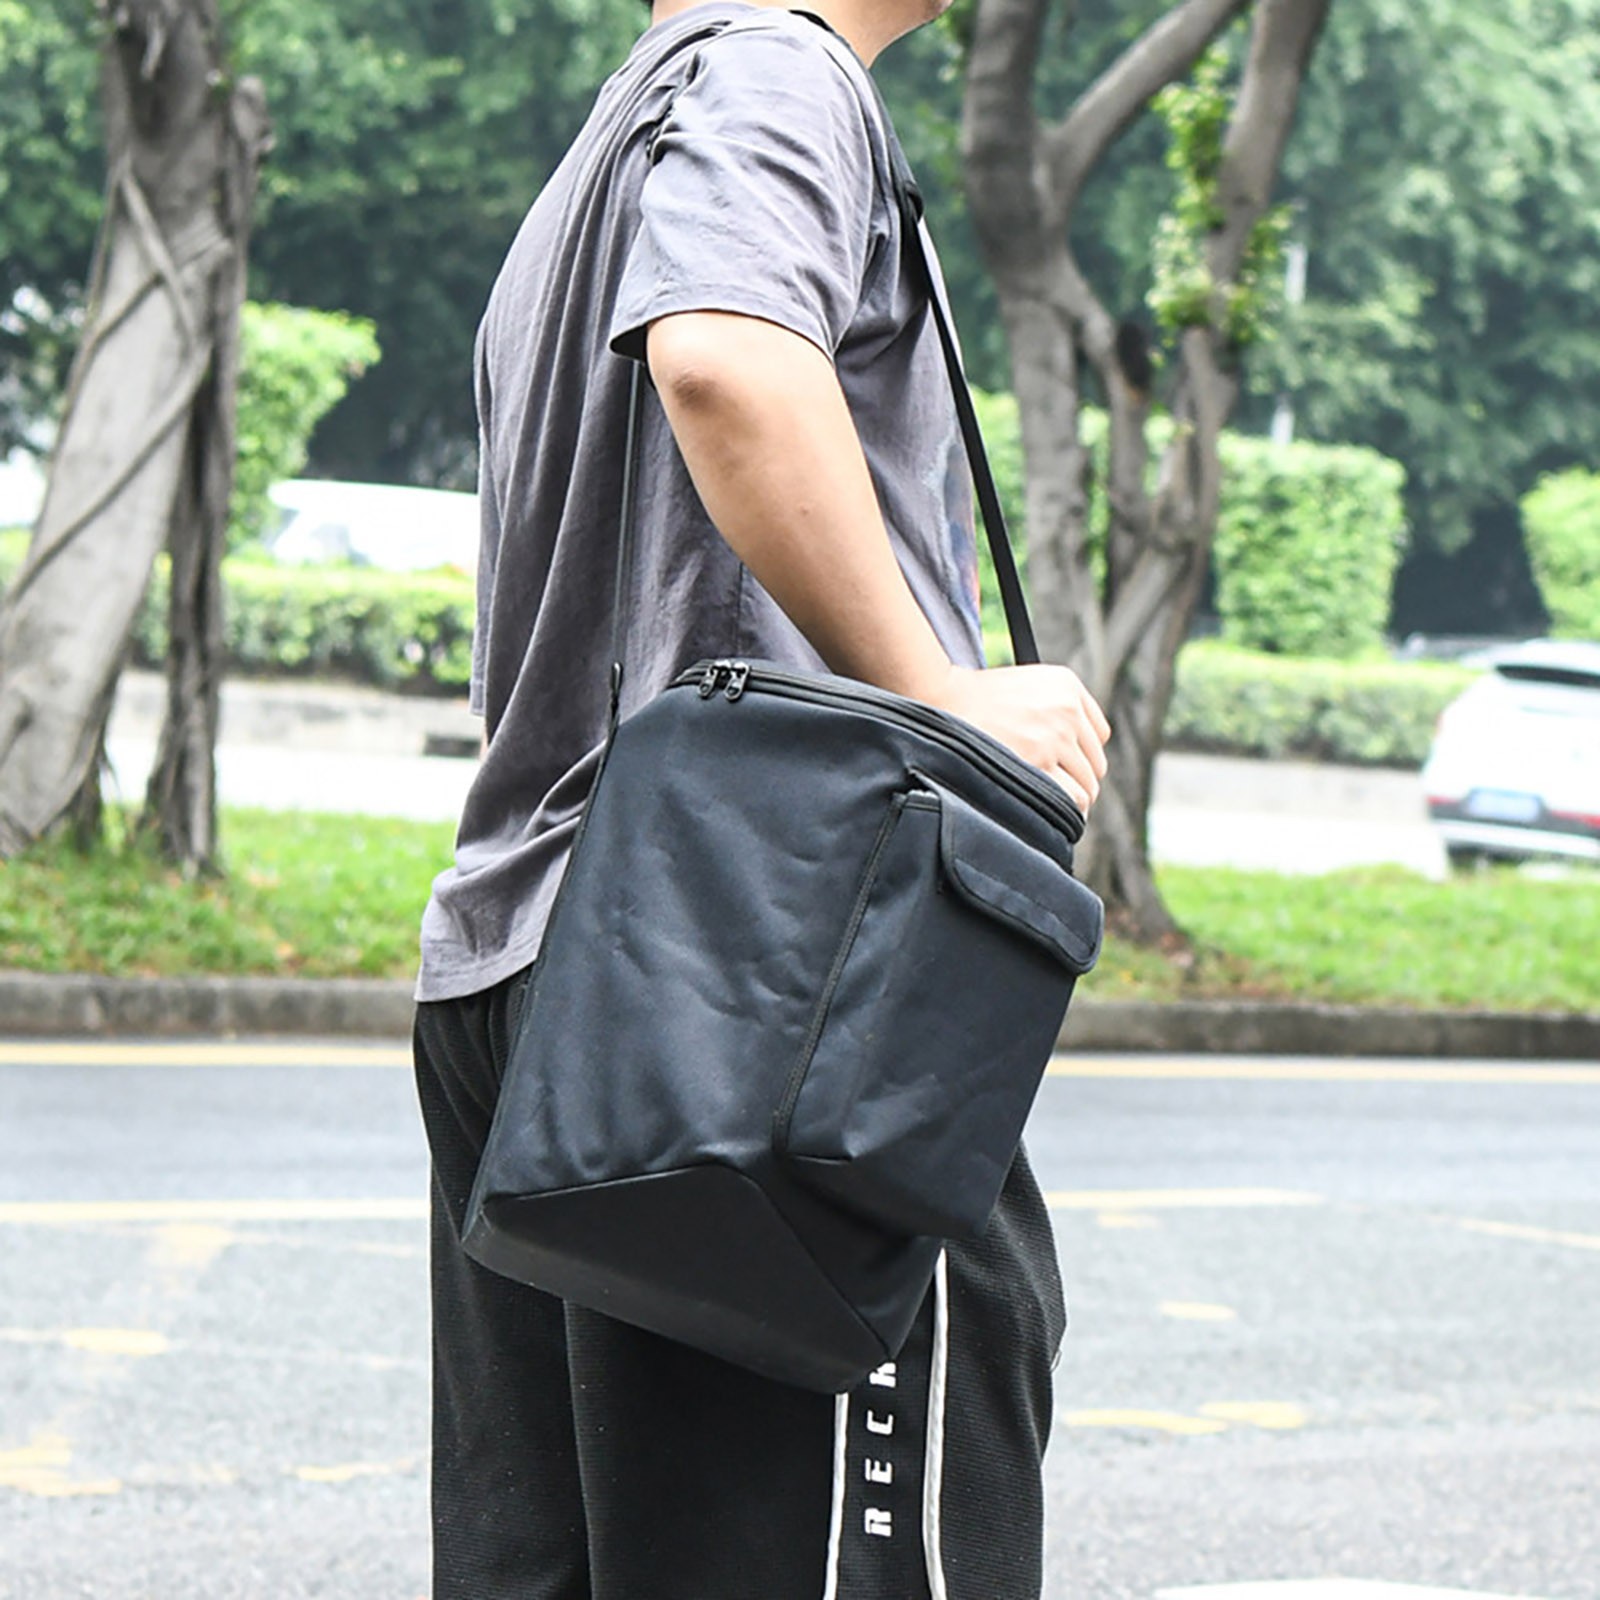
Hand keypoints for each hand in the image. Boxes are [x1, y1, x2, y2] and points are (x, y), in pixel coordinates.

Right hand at [925, 664, 1110, 814]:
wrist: (939, 699)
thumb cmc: (975, 700)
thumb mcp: (1027, 685)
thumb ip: (1059, 710)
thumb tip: (1081, 760)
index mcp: (1067, 684)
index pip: (1099, 735)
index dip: (1081, 755)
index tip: (1063, 767)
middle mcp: (1067, 708)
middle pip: (1096, 764)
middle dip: (1076, 781)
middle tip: (1051, 791)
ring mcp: (1054, 736)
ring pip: (1087, 786)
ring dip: (1069, 800)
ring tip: (1045, 804)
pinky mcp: (1039, 761)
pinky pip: (1072, 799)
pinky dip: (1062, 811)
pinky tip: (1045, 810)